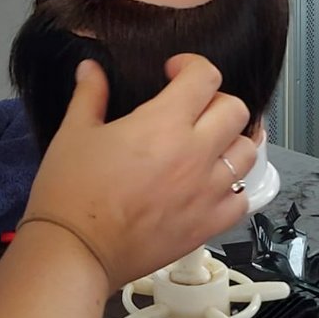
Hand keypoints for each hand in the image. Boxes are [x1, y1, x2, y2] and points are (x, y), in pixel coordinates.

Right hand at [22, 54, 256, 291]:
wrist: (77, 252)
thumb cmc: (71, 193)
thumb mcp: (74, 132)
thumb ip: (89, 94)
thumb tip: (90, 69)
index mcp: (163, 123)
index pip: (205, 77)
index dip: (192, 66)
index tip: (174, 72)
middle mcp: (194, 154)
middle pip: (235, 110)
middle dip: (215, 100)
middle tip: (193, 108)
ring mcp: (206, 191)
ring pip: (247, 153)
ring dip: (231, 141)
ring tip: (210, 144)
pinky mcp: (207, 225)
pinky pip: (242, 199)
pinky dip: (233, 188)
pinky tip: (212, 185)